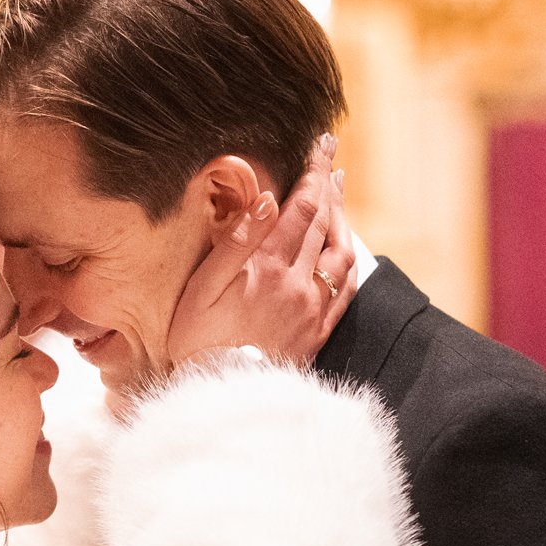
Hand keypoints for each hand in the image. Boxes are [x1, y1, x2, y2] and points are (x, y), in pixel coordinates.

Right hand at [164, 134, 355, 371]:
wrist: (220, 401)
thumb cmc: (196, 345)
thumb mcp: (200, 290)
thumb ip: (234, 243)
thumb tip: (265, 201)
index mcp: (269, 268)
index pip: (302, 207)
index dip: (313, 171)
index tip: (319, 143)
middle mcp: (299, 285)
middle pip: (324, 222)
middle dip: (328, 183)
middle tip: (330, 153)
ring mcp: (313, 310)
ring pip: (340, 252)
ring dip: (341, 217)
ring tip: (337, 191)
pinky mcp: (317, 333)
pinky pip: (345, 289)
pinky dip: (348, 260)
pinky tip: (344, 248)